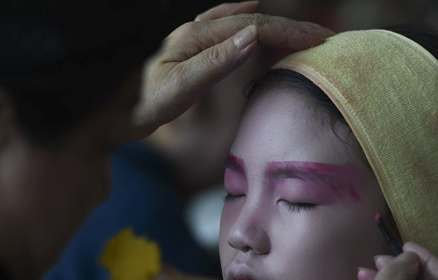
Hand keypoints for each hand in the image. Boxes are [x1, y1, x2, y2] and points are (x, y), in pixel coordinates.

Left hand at [131, 1, 333, 137]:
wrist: (114, 110)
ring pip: (241, 23)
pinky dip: (242, 15)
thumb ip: (215, 63)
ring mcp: (192, 37)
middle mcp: (196, 31)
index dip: (289, 32)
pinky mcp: (189, 48)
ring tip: (300, 30)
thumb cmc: (143, 105)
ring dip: (273, 24)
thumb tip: (252, 37)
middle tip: (323, 37)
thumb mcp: (179, 88)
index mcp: (197, 38)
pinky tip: (249, 7)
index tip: (319, 39)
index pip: (254, 28)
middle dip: (290, 28)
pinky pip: (222, 23)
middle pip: (252, 22)